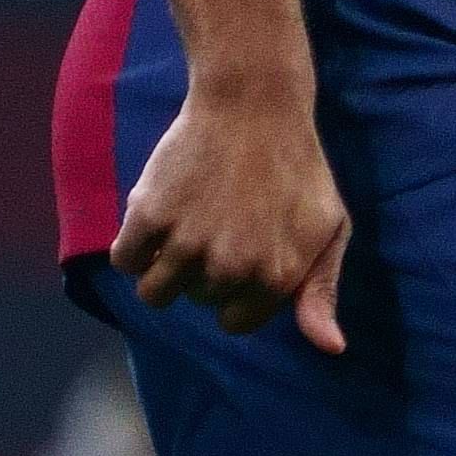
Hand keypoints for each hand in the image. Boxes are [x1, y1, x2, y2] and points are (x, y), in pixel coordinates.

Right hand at [115, 89, 351, 352]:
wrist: (253, 104)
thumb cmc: (297, 169)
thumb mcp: (329, 228)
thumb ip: (322, 292)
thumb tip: (331, 350)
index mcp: (276, 278)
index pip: (235, 322)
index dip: (235, 292)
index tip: (240, 255)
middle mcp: (230, 267)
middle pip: (196, 301)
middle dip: (203, 273)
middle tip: (219, 224)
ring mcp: (187, 242)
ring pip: (153, 293)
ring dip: (162, 268)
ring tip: (184, 229)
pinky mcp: (149, 214)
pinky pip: (124, 260)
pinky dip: (133, 246)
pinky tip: (157, 217)